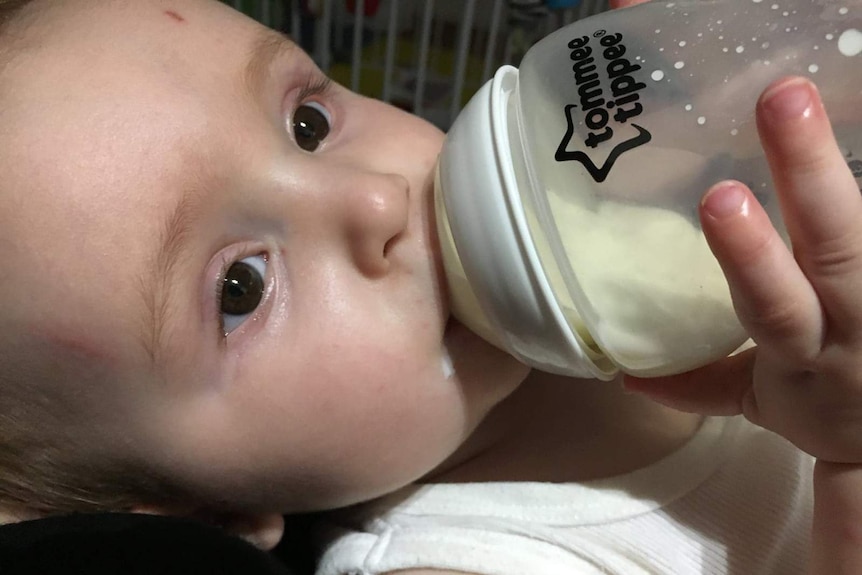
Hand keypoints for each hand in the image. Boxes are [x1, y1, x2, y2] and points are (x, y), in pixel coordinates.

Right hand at [623, 76, 861, 573]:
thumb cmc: (827, 406)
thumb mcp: (764, 404)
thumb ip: (702, 385)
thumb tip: (629, 375)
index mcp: (801, 352)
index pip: (774, 305)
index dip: (751, 257)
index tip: (719, 196)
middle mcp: (848, 316)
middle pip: (836, 245)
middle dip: (807, 174)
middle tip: (781, 100)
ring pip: (860, 230)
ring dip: (824, 162)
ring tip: (796, 96)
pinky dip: (859, 162)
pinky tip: (851, 98)